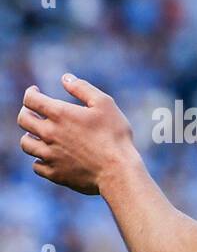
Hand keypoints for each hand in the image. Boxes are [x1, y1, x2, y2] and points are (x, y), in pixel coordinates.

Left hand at [17, 75, 137, 195]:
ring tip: (40, 136)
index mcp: (59, 114)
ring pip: (26, 143)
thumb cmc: (115, 136)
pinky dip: (40, 160)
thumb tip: (65, 78)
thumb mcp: (105, 104)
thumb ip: (83, 88)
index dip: (31, 93)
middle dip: (27, 113)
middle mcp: (49, 133)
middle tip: (35, 113)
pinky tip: (50, 156)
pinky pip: (36, 165)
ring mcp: (49, 155)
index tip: (36, 92)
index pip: (30, 99)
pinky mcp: (54, 173)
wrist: (118, 171)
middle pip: (23, 120)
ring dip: (31, 137)